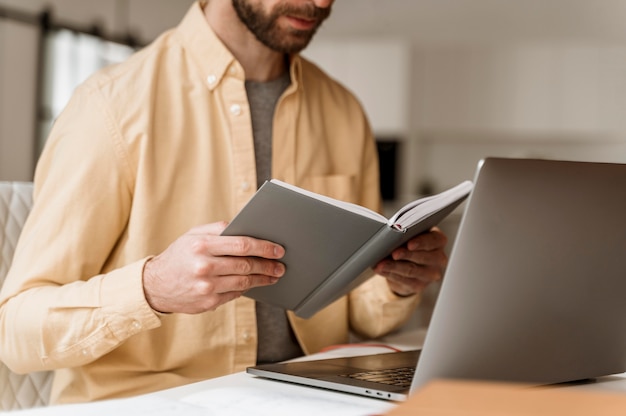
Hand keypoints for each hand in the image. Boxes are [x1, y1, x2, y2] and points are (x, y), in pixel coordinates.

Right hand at [143, 221, 284, 313]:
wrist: (155, 286)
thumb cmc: (178, 256)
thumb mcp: (193, 235)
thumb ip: (218, 229)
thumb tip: (245, 227)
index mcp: (202, 245)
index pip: (242, 244)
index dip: (264, 247)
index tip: (278, 249)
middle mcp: (204, 266)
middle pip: (246, 265)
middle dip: (267, 265)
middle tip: (280, 265)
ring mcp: (206, 287)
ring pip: (244, 282)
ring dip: (262, 279)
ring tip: (273, 275)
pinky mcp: (208, 303)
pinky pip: (235, 293)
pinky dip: (246, 287)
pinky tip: (253, 283)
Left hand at [373, 227, 447, 296]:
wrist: (409, 264)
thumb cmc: (410, 244)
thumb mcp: (411, 235)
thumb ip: (406, 235)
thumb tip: (390, 237)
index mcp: (438, 241)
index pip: (433, 240)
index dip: (421, 242)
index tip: (410, 244)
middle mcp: (438, 258)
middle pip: (423, 257)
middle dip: (406, 255)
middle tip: (394, 253)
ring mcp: (430, 274)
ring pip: (411, 270)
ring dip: (394, 266)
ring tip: (381, 264)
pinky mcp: (419, 285)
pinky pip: (404, 280)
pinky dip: (390, 274)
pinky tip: (381, 270)